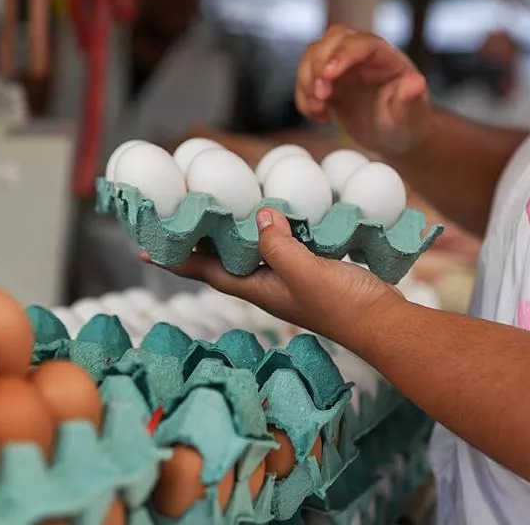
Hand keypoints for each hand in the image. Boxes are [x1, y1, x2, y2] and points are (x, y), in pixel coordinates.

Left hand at [143, 207, 405, 333]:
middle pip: (223, 259)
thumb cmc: (343, 305)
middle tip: (178, 214)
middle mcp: (268, 284)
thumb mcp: (306, 273)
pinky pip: (281, 243)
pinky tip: (277, 209)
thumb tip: (255, 217)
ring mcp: (289, 277)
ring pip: (251, 249)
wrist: (384, 323)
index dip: (177, 260)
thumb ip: (278, 246)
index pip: (207, 272)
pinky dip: (272, 226)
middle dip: (199, 240)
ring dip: (233, 230)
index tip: (145, 249)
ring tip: (216, 206)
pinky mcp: (311, 268)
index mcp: (258, 289)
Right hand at [296, 25, 431, 154]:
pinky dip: (304, 97)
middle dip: (319, 65)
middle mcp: (362, 55)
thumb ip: (411, 99)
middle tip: (321, 96)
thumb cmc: (408, 124)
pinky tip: (320, 117)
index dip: (342, 54)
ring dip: (306, 80)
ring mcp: (343, 67)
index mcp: (385, 56)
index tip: (328, 75)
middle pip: (333, 40)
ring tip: (319, 108)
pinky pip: (306, 78)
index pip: (361, 43)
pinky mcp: (329, 81)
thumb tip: (415, 83)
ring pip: (313, 54)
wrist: (396, 137)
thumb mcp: (411, 116)